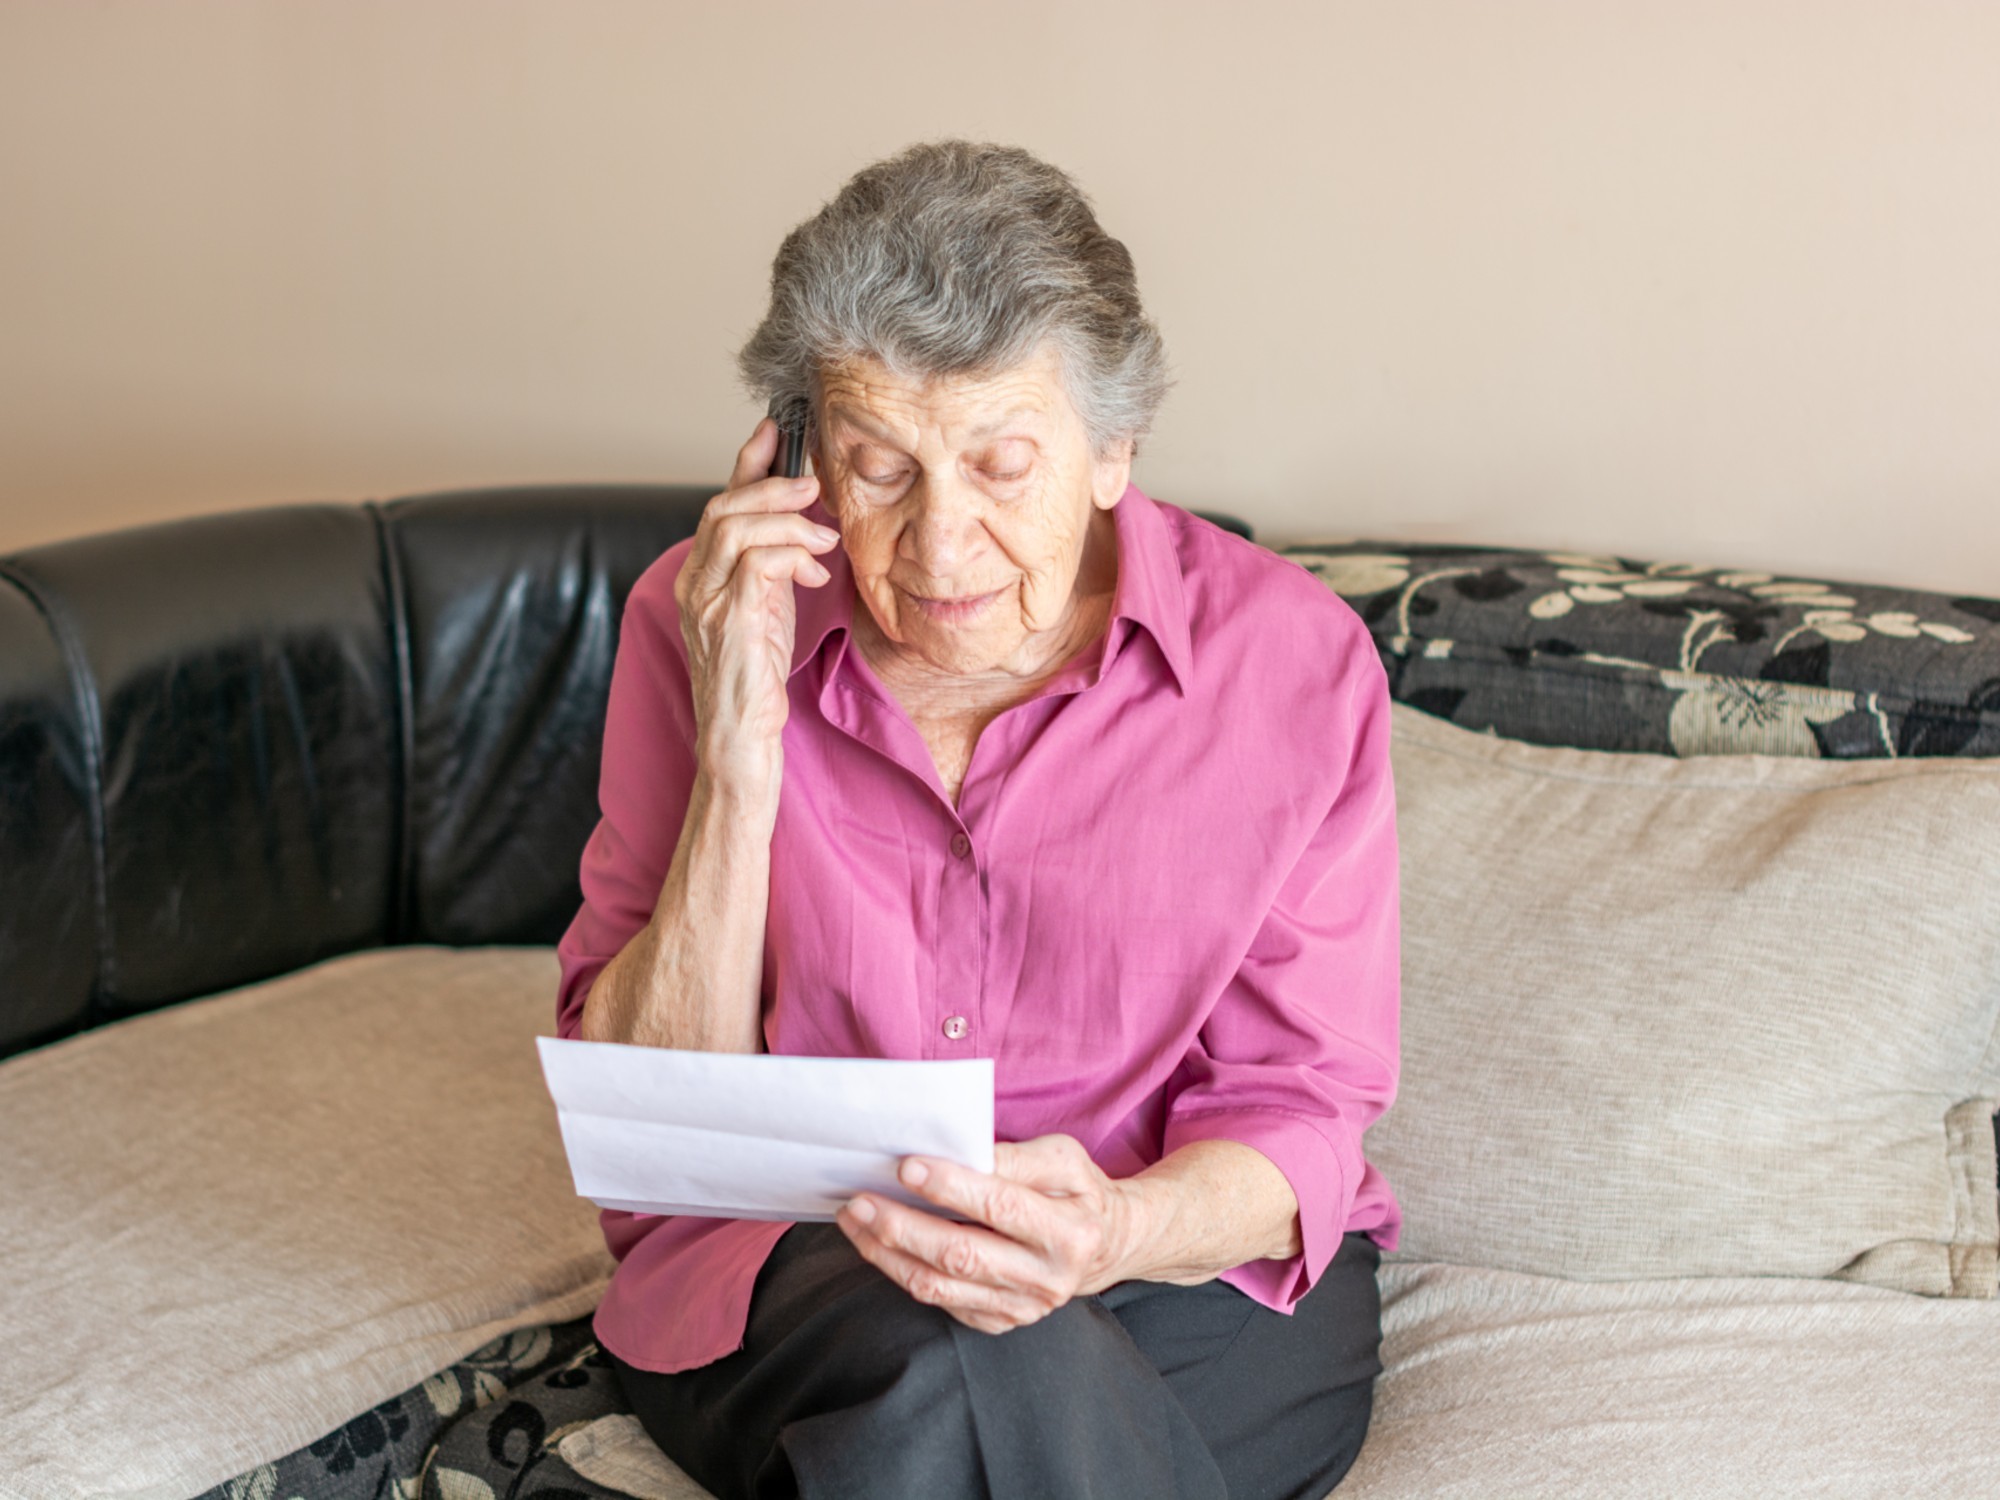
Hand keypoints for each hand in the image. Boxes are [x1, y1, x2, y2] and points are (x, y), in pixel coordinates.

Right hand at [675, 418, 840, 797]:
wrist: (742, 736)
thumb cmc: (758, 676)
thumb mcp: (768, 606)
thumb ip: (775, 565)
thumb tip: (807, 526)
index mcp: (703, 574)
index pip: (721, 503)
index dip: (747, 462)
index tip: (777, 431)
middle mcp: (695, 582)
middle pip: (723, 507)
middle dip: (772, 484)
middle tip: (814, 484)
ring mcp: (707, 602)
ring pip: (736, 528)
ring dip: (788, 521)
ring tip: (823, 536)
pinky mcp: (729, 622)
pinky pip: (755, 565)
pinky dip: (791, 554)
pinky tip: (814, 570)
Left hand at [836, 1135, 1139, 1334]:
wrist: (1105, 1244)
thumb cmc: (1077, 1191)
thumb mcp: (1064, 1159)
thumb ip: (1014, 1157)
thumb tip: (958, 1153)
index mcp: (1070, 1233)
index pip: (1000, 1207)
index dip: (950, 1187)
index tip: (905, 1166)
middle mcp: (1048, 1280)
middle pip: (961, 1254)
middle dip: (902, 1226)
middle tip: (859, 1199)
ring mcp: (1022, 1309)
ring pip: (939, 1285)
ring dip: (888, 1252)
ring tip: (855, 1219)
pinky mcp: (999, 1321)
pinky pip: (940, 1301)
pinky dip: (901, 1271)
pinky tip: (878, 1244)